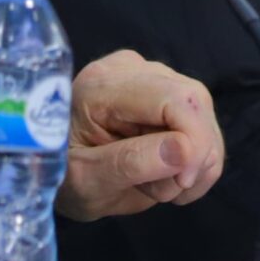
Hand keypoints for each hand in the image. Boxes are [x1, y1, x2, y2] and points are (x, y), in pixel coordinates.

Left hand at [56, 49, 226, 220]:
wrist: (55, 172)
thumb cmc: (62, 177)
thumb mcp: (86, 182)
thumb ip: (130, 164)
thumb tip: (185, 150)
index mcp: (102, 85)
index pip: (173, 98)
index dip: (193, 140)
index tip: (183, 183)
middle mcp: (130, 68)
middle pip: (194, 102)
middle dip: (193, 156)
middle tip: (164, 192)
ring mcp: (151, 75)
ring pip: (204, 112)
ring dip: (195, 161)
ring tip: (157, 185)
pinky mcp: (166, 90)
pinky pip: (204, 121)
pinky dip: (198, 158)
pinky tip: (171, 176)